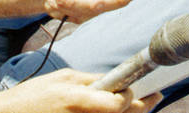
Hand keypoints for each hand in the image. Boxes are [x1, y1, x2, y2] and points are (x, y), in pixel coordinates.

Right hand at [0, 68, 161, 112]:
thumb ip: (91, 81)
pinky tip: (117, 111)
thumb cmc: (34, 95)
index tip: (142, 90)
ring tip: (141, 105)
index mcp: (78, 100)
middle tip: (154, 98)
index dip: (134, 98)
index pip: (118, 104)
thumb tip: (115, 80)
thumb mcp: (64, 78)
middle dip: (141, 107)